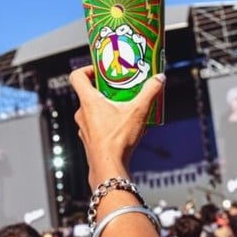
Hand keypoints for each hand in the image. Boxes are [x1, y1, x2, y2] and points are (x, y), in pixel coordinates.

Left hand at [69, 66, 165, 188]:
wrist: (109, 168)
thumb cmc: (117, 140)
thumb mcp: (138, 111)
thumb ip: (150, 92)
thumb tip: (159, 79)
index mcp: (88, 101)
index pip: (77, 76)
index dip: (87, 69)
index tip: (102, 70)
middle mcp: (82, 113)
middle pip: (89, 93)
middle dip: (106, 89)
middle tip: (121, 88)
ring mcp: (84, 128)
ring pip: (94, 110)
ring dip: (108, 107)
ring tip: (126, 108)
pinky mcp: (90, 140)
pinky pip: (97, 125)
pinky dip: (109, 122)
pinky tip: (125, 127)